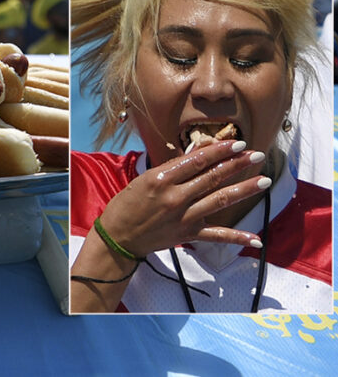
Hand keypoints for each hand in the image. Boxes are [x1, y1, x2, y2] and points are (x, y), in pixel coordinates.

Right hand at [100, 140, 267, 257]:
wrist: (118, 237)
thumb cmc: (127, 204)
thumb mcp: (144, 179)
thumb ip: (173, 167)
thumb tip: (198, 152)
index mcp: (161, 179)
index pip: (196, 161)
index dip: (219, 151)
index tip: (237, 143)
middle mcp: (175, 197)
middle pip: (212, 177)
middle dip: (237, 164)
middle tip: (257, 155)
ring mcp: (183, 217)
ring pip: (219, 200)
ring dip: (244, 190)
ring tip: (264, 180)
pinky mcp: (188, 234)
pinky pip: (217, 235)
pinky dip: (237, 237)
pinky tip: (257, 238)